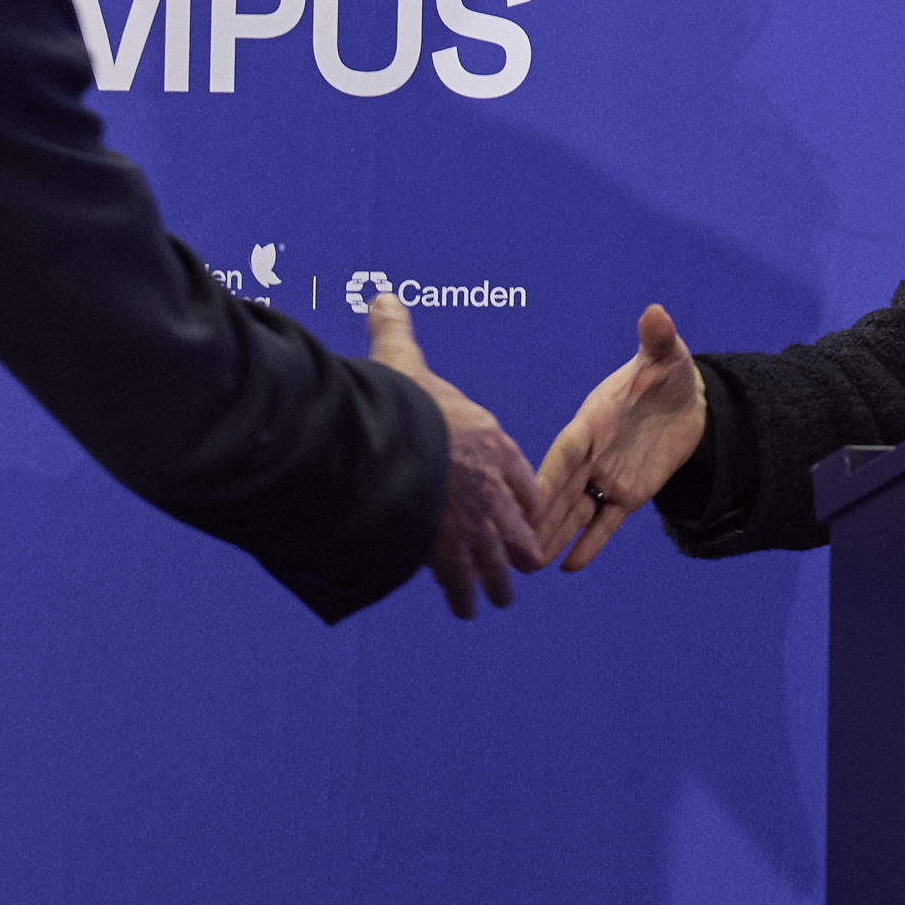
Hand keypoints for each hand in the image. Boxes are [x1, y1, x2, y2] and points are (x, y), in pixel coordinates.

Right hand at [364, 289, 548, 618]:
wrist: (395, 447)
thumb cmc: (402, 404)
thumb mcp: (405, 363)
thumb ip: (396, 333)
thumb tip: (382, 296)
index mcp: (492, 446)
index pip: (522, 479)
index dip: (520, 497)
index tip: (519, 510)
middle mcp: (493, 490)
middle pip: (519, 527)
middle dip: (517, 548)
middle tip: (517, 567)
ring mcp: (476, 525)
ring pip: (498, 563)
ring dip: (496, 582)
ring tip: (495, 600)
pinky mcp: (451, 553)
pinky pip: (463, 582)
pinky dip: (462, 597)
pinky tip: (462, 609)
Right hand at [530, 304, 703, 571]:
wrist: (687, 401)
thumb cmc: (669, 372)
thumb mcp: (667, 356)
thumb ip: (658, 339)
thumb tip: (656, 313)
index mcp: (593, 421)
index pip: (567, 451)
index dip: (549, 473)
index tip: (527, 496)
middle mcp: (593, 453)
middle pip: (562, 489)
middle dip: (540, 516)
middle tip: (514, 544)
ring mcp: (607, 476)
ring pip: (575, 511)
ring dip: (554, 536)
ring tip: (530, 565)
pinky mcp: (627, 494)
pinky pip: (605, 522)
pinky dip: (590, 543)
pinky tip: (570, 566)